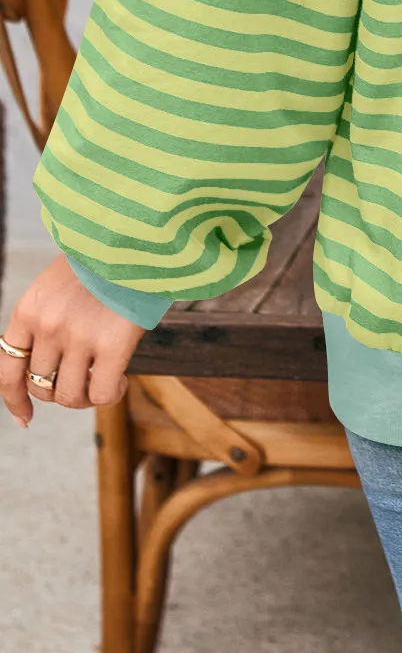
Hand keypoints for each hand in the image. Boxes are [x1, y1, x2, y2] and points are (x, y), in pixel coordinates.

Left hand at [0, 255, 142, 427]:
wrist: (137, 235)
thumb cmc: (104, 259)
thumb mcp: (59, 284)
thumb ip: (49, 319)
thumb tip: (50, 367)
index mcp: (29, 310)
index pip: (7, 369)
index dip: (14, 399)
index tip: (25, 418)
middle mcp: (48, 326)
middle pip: (40, 386)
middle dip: (58, 392)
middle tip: (83, 383)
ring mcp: (78, 337)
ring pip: (68, 396)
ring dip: (84, 398)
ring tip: (103, 384)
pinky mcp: (112, 344)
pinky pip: (101, 394)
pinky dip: (111, 395)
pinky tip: (121, 382)